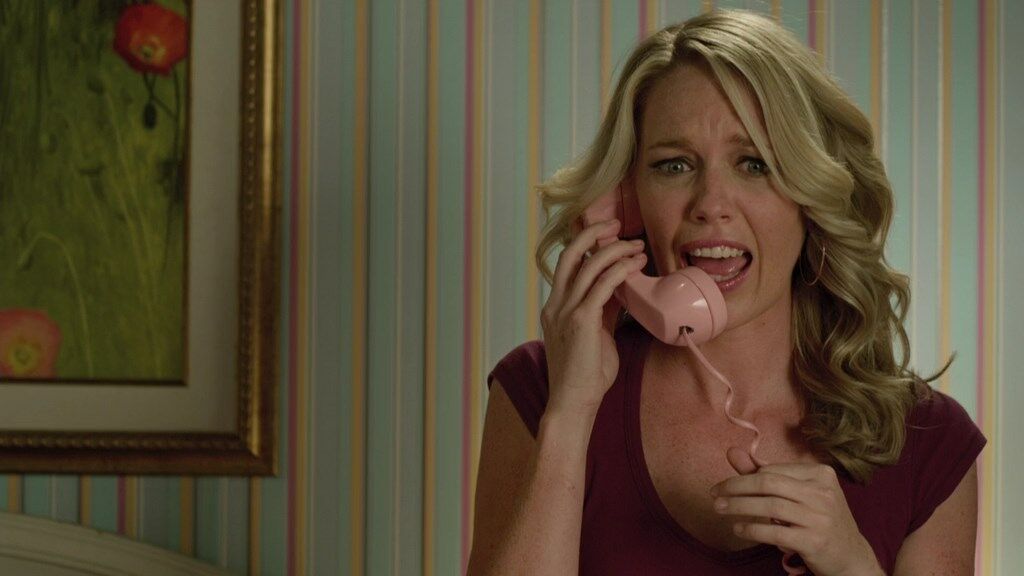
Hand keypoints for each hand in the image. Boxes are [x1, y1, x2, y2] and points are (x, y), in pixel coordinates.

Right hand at [540, 218, 646, 419]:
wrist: (572, 403)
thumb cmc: (585, 377)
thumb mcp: (593, 337)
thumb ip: (601, 313)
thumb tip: (620, 292)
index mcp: (554, 307)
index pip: (567, 264)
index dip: (585, 244)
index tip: (607, 234)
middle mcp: (555, 304)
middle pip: (570, 254)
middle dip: (593, 233)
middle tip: (617, 224)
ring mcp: (565, 311)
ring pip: (588, 265)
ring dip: (615, 250)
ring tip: (637, 246)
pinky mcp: (581, 321)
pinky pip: (602, 285)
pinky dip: (620, 270)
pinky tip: (635, 265)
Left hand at [710, 461, 883, 575]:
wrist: (851, 557)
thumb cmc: (818, 520)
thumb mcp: (797, 494)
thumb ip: (763, 473)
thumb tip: (731, 451)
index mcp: (821, 473)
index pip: (773, 470)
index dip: (744, 477)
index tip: (724, 486)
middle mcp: (823, 492)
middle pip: (769, 483)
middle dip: (736, 487)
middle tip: (714, 494)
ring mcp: (821, 517)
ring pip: (770, 506)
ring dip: (739, 507)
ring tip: (720, 509)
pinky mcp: (815, 541)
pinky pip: (776, 531)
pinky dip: (753, 529)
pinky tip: (739, 529)